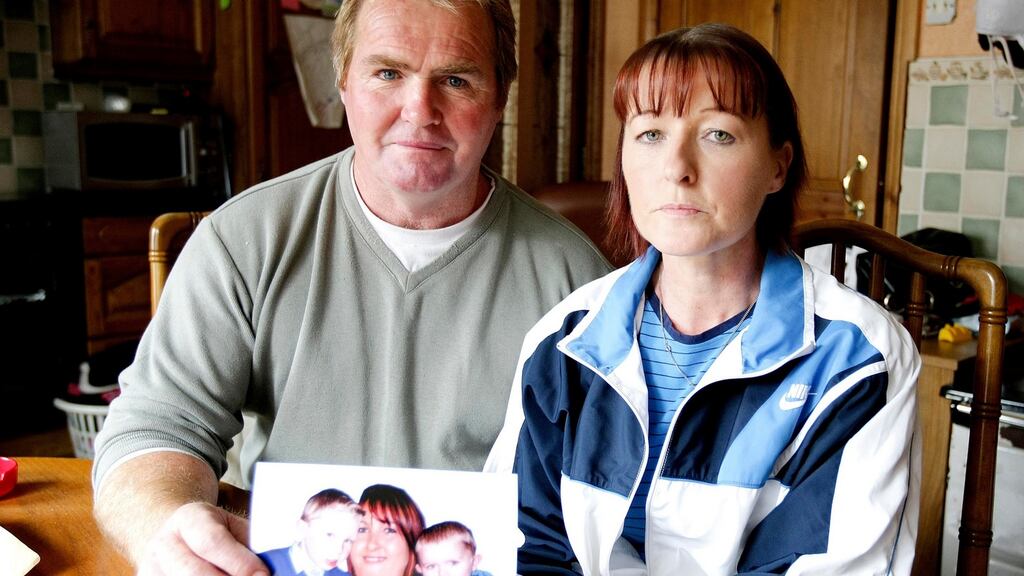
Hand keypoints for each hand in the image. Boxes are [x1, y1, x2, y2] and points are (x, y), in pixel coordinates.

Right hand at [137, 501, 267, 575]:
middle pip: (194, 573)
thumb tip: (282, 555)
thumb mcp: (231, 526)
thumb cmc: (211, 532)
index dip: (239, 562)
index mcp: (188, 519)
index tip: (263, 575)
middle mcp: (163, 544)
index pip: (211, 542)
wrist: (173, 536)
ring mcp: (151, 569)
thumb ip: (254, 540)